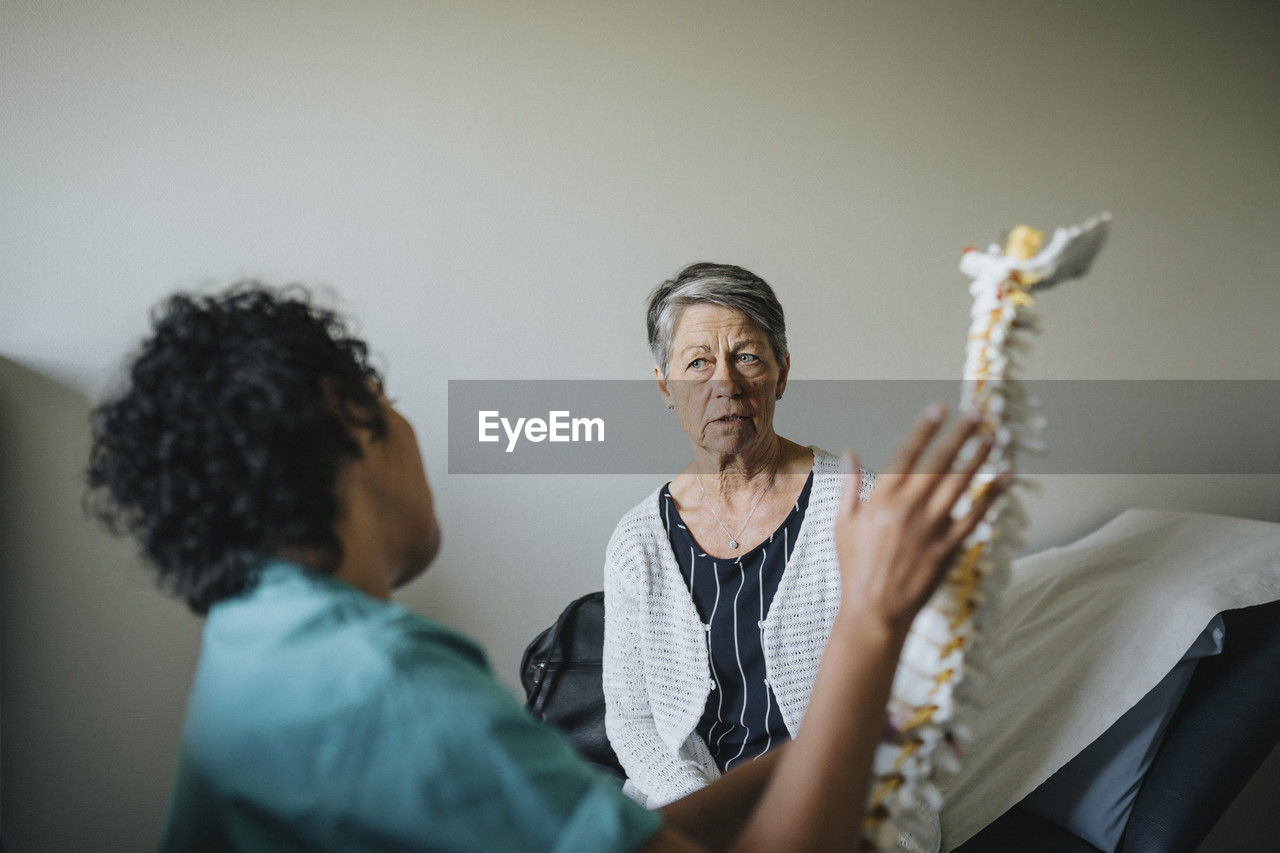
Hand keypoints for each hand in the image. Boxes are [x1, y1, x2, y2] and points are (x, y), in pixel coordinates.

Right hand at [835, 404, 1005, 635]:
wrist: (873, 611)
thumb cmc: (855, 567)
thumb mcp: (843, 524)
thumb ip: (850, 485)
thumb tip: (850, 453)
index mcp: (881, 500)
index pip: (907, 455)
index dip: (924, 430)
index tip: (939, 409)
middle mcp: (908, 509)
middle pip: (939, 464)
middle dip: (960, 435)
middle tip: (977, 412)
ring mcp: (930, 529)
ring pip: (960, 486)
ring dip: (978, 459)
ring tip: (993, 438)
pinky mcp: (948, 549)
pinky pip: (974, 518)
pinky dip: (989, 498)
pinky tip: (1003, 480)